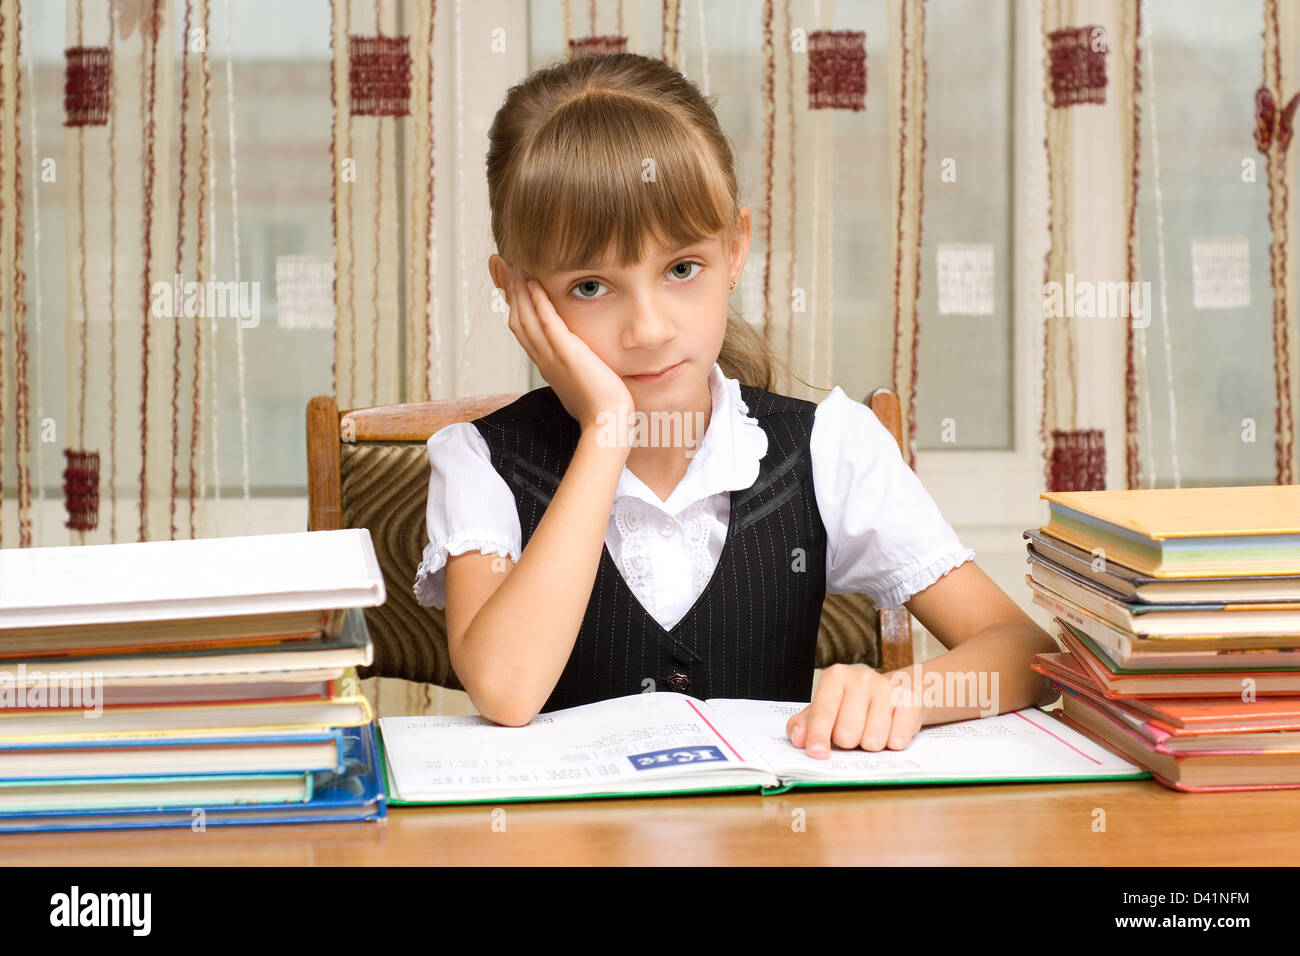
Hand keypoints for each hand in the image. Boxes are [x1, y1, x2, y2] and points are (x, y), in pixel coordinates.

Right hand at [504, 266, 634, 438]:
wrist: (607, 423)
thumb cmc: (601, 407)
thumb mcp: (581, 380)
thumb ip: (574, 365)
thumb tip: (577, 359)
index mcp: (546, 364)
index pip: (523, 327)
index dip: (512, 301)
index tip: (507, 279)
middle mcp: (543, 359)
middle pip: (516, 319)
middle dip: (506, 289)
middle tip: (498, 262)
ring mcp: (552, 357)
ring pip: (526, 319)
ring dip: (517, 290)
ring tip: (511, 264)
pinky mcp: (567, 355)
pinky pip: (548, 325)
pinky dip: (539, 304)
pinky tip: (533, 284)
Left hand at [785, 664, 923, 757]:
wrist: (895, 692)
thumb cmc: (853, 705)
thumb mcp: (826, 709)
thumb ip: (805, 724)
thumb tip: (799, 739)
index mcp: (836, 677)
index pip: (823, 712)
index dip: (818, 736)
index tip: (816, 753)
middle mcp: (861, 677)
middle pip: (847, 734)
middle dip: (849, 742)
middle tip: (853, 731)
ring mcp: (887, 688)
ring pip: (872, 741)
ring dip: (870, 744)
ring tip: (871, 729)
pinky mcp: (910, 701)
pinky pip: (897, 740)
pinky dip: (892, 743)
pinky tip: (890, 729)